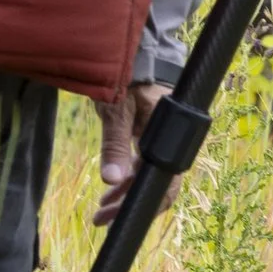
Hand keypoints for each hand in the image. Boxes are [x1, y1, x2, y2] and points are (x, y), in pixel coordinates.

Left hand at [97, 81, 176, 220]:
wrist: (137, 53)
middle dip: (129, 204)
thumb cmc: (129, 76)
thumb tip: (110, 180)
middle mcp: (171, 142)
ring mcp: (163, 140)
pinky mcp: (153, 137)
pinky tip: (112, 187)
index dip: (143, 205)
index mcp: (169, 137)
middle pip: (157, 186)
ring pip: (149, 178)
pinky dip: (128, 178)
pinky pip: (145, 166)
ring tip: (101, 209)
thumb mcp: (117, 110)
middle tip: (101, 219)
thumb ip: (115, 144)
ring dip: (126, 194)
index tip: (119, 218)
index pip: (164, 184)